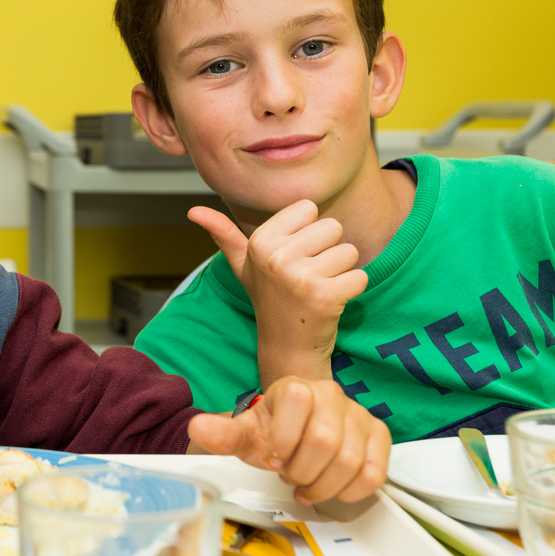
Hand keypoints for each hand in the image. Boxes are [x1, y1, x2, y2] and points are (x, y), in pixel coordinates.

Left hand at [187, 376, 390, 504]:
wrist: (290, 435)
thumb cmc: (269, 434)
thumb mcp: (243, 435)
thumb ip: (222, 433)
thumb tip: (199, 428)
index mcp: (297, 388)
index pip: (297, 404)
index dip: (283, 442)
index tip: (272, 458)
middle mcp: (332, 395)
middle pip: (326, 442)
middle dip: (302, 470)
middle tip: (289, 475)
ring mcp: (358, 415)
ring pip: (351, 461)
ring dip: (323, 485)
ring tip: (306, 483)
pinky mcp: (377, 436)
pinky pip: (374, 472)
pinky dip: (350, 490)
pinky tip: (332, 488)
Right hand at [189, 201, 367, 380]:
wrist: (286, 347)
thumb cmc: (269, 299)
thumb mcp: (243, 266)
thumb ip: (224, 235)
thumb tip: (193, 210)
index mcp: (260, 241)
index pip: (309, 208)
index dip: (308, 233)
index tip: (294, 257)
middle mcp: (276, 257)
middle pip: (333, 227)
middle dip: (328, 251)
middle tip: (307, 277)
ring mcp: (300, 278)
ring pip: (349, 251)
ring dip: (341, 272)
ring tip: (318, 289)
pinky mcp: (325, 296)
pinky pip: (360, 276)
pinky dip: (353, 290)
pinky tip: (332, 303)